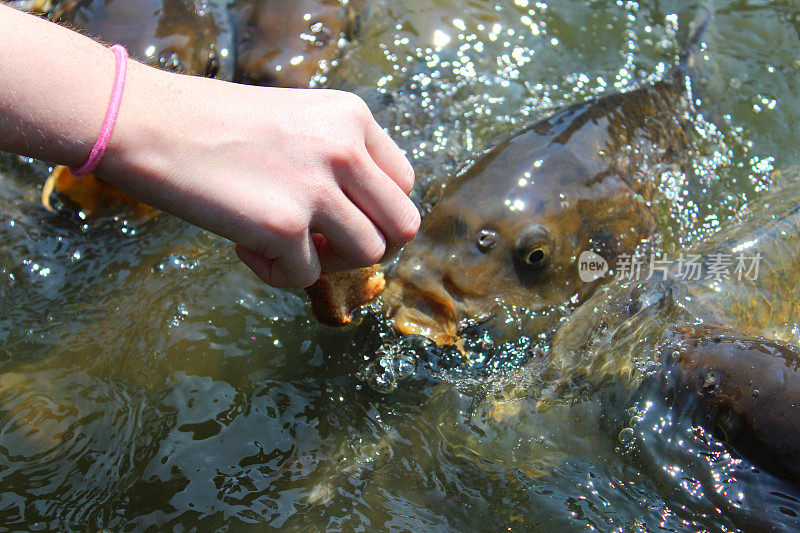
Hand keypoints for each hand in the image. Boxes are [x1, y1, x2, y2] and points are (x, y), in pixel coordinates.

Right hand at [98, 62, 419, 287]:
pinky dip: (278, 273)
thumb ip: (339, 159)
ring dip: (328, 261)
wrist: (146, 123)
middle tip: (325, 243)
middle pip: (402, 225)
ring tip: (283, 242)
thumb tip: (363, 218)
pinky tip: (244, 245)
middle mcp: (344, 149)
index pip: (404, 183)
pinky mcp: (283, 226)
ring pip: (368, 255)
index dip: (376, 210)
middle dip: (367, 244)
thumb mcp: (298, 123)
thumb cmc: (214, 125)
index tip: (341, 216)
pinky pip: (307, 277)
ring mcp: (317, 188)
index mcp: (352, 117)